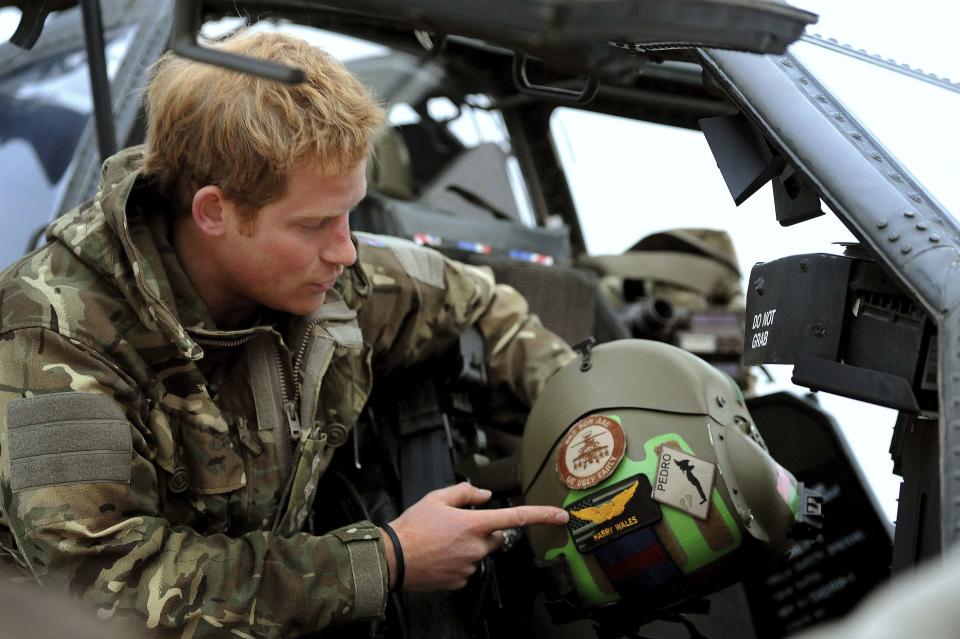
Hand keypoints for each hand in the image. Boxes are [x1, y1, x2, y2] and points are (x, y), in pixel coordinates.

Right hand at [381, 482, 567, 591]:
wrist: (392, 559)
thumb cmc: (412, 527)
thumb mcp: (436, 498)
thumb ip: (465, 493)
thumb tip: (485, 495)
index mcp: (473, 524)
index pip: (516, 518)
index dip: (541, 515)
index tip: (560, 516)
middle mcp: (476, 547)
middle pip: (495, 538)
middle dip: (484, 531)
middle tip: (458, 527)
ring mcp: (470, 567)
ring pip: (480, 553)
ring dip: (469, 547)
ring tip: (442, 542)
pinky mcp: (461, 582)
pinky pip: (468, 569)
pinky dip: (459, 562)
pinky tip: (441, 556)